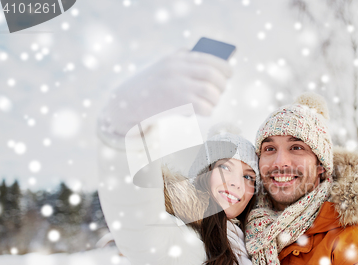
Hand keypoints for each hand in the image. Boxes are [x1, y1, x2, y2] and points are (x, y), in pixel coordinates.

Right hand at [98, 49, 232, 137]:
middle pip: (213, 74)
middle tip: (220, 92)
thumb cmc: (152, 86)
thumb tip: (216, 65)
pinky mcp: (177, 103)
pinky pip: (205, 107)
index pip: (209, 58)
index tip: (229, 73)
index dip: (223, 66)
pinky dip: (208, 111)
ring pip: (211, 92)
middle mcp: (178, 69)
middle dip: (222, 84)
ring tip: (210, 103)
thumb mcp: (165, 66)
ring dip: (215, 99)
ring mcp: (177, 85)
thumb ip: (185, 61)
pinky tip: (203, 112)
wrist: (128, 102)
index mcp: (177, 58)